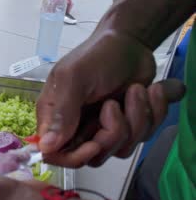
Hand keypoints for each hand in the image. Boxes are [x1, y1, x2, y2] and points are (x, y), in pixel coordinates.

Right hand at [36, 30, 184, 167]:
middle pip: (94, 155)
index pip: (56, 155)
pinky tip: (150, 91)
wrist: (132, 42)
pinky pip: (143, 138)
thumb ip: (61, 112)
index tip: (94, 144)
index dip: (75, 157)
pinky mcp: (128, 127)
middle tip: (115, 104)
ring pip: (122, 148)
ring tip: (136, 89)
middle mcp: (77, 128)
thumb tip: (46, 147)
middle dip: (113, 132)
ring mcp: (104, 129)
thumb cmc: (97, 56)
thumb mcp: (74, 78)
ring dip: (137, 118)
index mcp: (56, 118)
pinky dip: (153, 113)